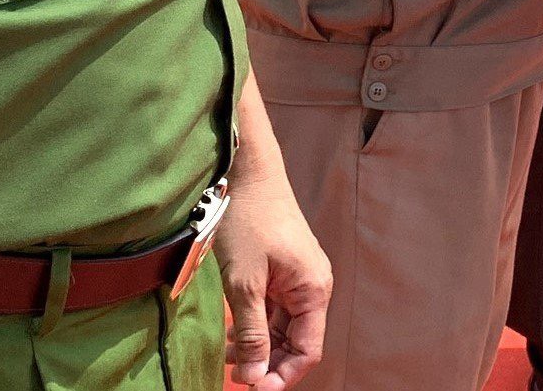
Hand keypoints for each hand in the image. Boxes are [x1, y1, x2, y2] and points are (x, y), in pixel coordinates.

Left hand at [216, 170, 331, 389]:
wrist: (246, 173)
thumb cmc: (247, 221)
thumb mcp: (244, 283)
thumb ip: (252, 333)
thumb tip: (255, 377)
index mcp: (313, 290)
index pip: (308, 350)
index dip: (283, 375)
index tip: (253, 390)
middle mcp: (312, 286)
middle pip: (297, 342)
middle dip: (269, 363)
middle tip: (236, 375)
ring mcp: (298, 278)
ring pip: (284, 327)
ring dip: (259, 346)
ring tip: (228, 357)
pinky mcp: (283, 271)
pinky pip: (275, 309)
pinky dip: (256, 325)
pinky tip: (233, 334)